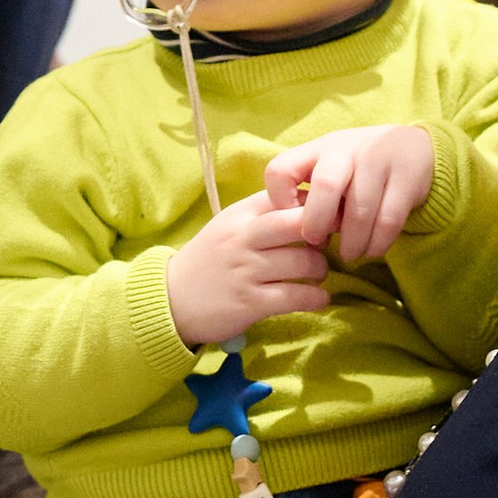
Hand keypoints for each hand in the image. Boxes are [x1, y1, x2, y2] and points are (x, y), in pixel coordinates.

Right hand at [167, 190, 328, 347]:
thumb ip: (262, 214)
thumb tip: (308, 203)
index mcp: (239, 215)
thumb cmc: (209, 260)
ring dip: (320, 270)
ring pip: (303, 262)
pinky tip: (318, 299)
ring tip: (318, 274)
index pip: (283, 195)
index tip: (324, 217)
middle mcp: (243, 238)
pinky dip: (316, 298)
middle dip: (323, 232)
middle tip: (326, 244)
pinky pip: (296, 297)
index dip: (312, 204)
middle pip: (297, 222)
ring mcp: (247, 270)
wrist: (171, 299)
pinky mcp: (251, 302)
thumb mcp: (229, 227)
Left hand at [263, 124, 436, 266]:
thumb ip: (312, 195)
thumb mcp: (331, 168)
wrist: (414, 146)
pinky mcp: (408, 176)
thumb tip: (303, 237)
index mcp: (319, 148)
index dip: (279, 202)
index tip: (292, 220)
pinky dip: (378, 243)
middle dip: (318, 223)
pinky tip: (373, 250)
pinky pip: (388, 219)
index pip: (280, 170)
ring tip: (349, 254)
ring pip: (359, 209)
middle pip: (325, 186)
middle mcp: (347, 149)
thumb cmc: (361, 167)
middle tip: (319, 244)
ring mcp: (379, 159)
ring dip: (352, 242)